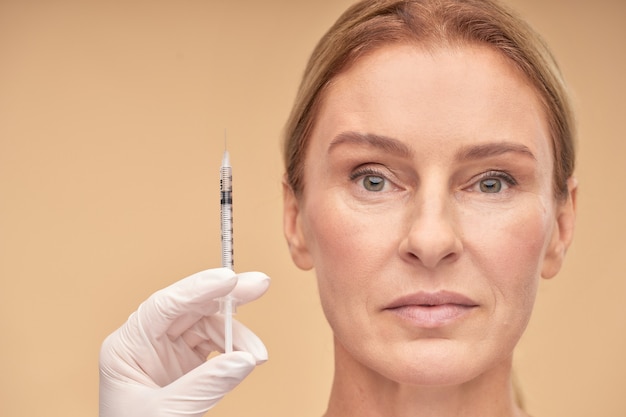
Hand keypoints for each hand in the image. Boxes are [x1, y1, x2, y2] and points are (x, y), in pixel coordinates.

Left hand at [99, 268, 269, 416]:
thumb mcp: (166, 413)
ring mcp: (168, 352)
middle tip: (259, 285)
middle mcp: (147, 342)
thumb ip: (205, 385)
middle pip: (190, 308)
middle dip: (227, 298)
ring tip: (258, 355)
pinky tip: (249, 357)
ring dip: (238, 335)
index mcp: (126, 346)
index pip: (164, 305)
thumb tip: (245, 358)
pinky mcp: (187, 365)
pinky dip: (235, 349)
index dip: (198, 288)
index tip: (230, 279)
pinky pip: (216, 345)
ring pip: (208, 325)